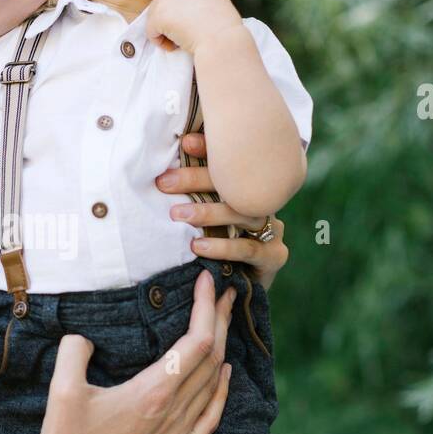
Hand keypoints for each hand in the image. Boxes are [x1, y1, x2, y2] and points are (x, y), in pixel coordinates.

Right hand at [32, 268, 234, 433]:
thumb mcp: (61, 390)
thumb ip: (74, 351)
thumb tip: (84, 338)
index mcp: (152, 393)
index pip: (195, 341)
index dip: (204, 307)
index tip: (204, 280)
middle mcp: (173, 414)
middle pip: (211, 358)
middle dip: (219, 319)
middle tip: (221, 291)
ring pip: (213, 385)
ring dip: (222, 349)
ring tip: (222, 322)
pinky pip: (210, 418)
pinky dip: (221, 391)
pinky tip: (224, 376)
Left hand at [145, 0, 241, 54]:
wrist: (221, 40)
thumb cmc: (225, 31)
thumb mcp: (218, 7)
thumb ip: (200, 2)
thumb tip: (184, 15)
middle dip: (173, 17)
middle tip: (193, 30)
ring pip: (156, 16)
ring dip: (167, 31)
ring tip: (186, 37)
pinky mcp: (158, 13)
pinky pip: (151, 31)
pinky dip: (161, 42)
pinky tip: (176, 43)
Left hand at [155, 131, 288, 291]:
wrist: (245, 290)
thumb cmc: (220, 248)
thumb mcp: (204, 220)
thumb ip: (191, 197)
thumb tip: (159, 176)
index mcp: (250, 188)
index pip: (232, 162)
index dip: (210, 150)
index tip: (185, 143)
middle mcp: (264, 203)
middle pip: (235, 185)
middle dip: (197, 180)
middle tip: (165, 182)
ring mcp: (273, 229)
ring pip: (243, 214)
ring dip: (208, 212)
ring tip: (178, 215)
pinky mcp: (273, 256)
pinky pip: (248, 248)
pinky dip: (222, 246)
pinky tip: (199, 245)